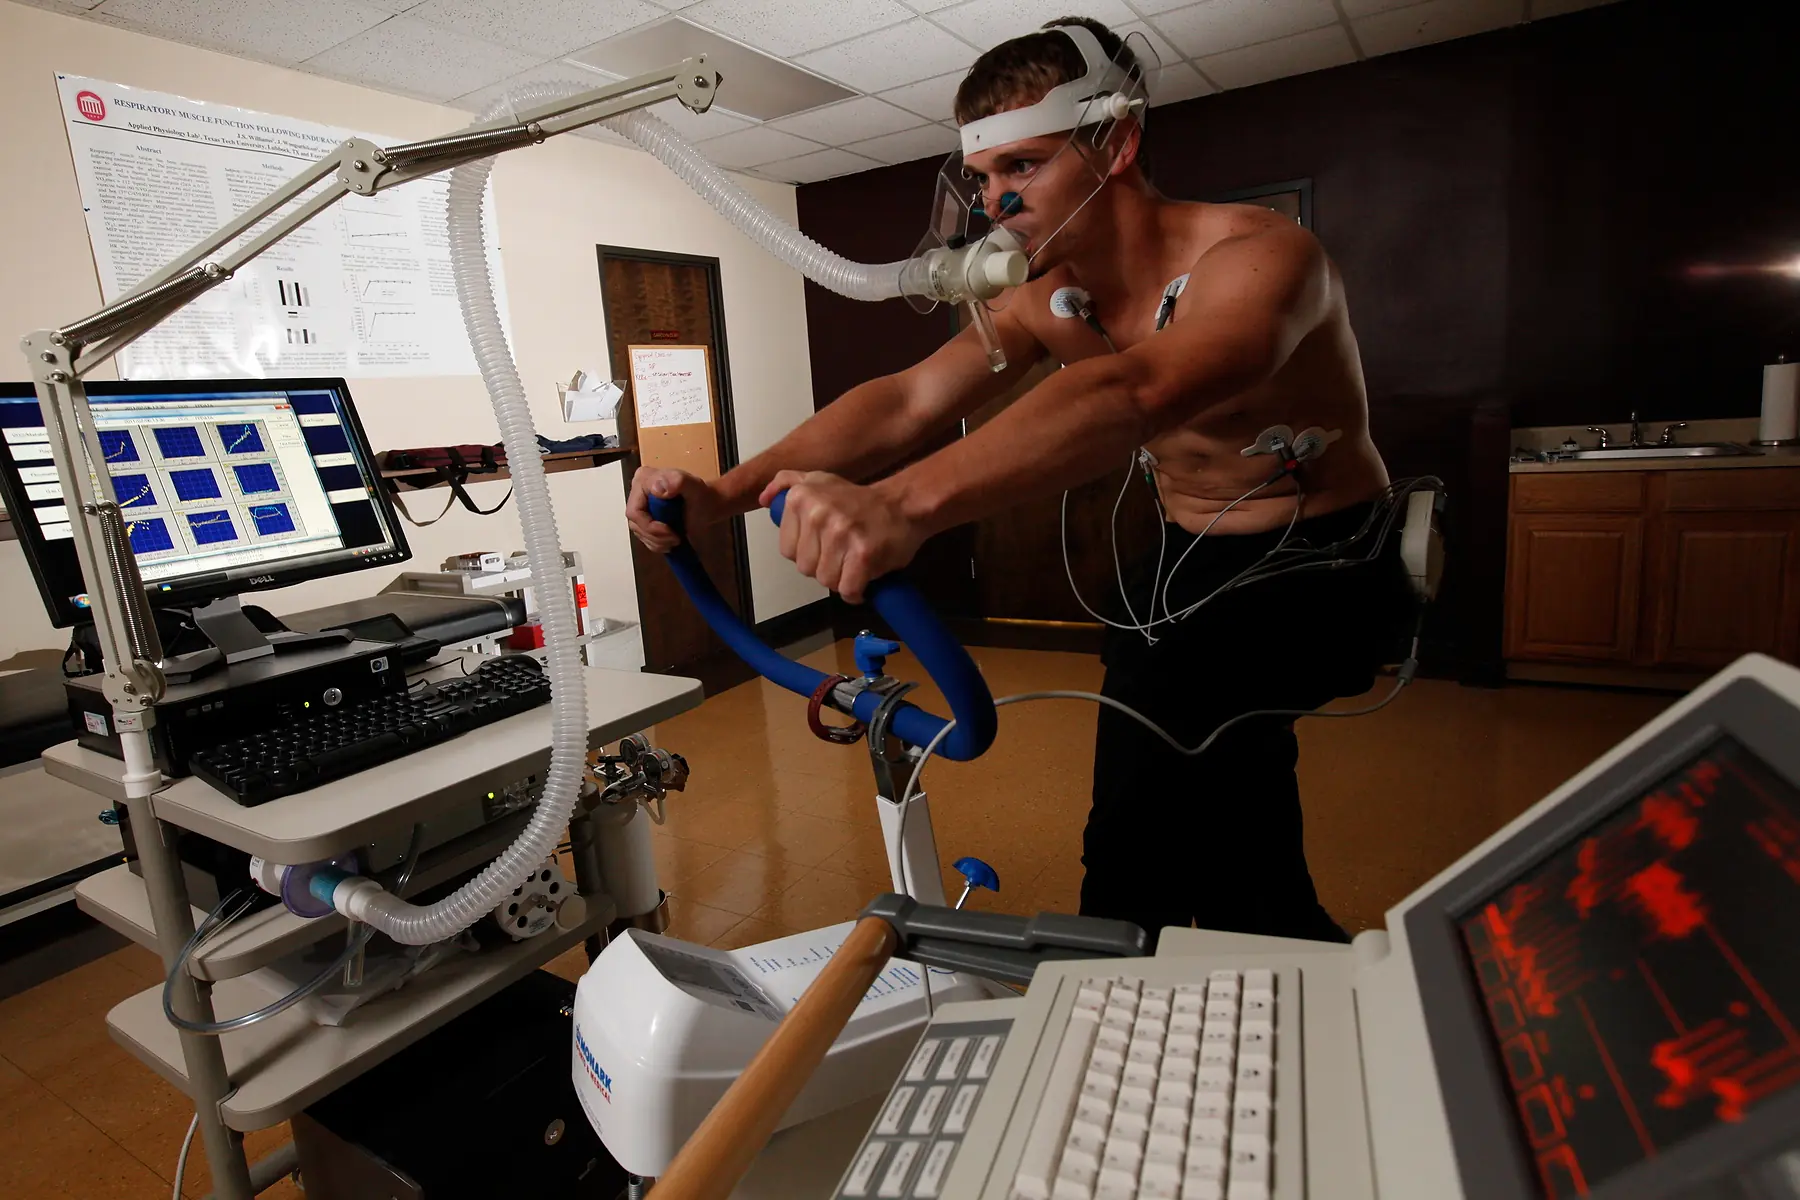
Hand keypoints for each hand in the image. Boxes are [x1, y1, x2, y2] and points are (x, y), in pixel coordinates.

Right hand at [626, 467, 717, 552]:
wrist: (711, 507)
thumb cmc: (704, 497)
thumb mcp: (695, 488)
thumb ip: (678, 481)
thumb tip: (656, 488)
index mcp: (644, 479)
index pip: (634, 511)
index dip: (650, 526)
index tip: (671, 531)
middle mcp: (638, 491)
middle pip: (635, 523)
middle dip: (655, 536)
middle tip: (675, 539)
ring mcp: (641, 505)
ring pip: (638, 532)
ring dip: (657, 542)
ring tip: (675, 540)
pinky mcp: (645, 518)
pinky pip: (643, 536)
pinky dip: (656, 544)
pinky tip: (670, 542)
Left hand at [761, 471, 923, 602]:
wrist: (903, 505)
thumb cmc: (859, 499)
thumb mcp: (819, 480)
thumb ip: (788, 484)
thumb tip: (764, 499)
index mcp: (801, 498)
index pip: (787, 550)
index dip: (808, 552)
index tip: (826, 543)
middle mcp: (817, 514)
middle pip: (805, 568)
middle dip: (824, 566)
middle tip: (843, 552)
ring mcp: (840, 534)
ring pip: (826, 581)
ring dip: (842, 579)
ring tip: (854, 562)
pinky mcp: (862, 554)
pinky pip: (848, 590)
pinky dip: (857, 592)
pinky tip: (864, 577)